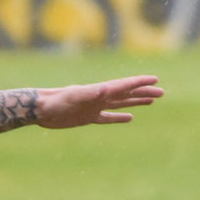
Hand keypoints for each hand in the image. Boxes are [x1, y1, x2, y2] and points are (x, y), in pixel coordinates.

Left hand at [0, 76, 163, 131]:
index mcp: (99, 91)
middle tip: (161, 92)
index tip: (155, 80)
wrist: (39, 109)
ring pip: (120, 104)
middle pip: (126, 94)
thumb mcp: (73, 97)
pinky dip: (119, 118)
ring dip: (135, 102)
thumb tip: (107, 89)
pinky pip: (108, 118)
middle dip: (143, 92)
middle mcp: (99, 97)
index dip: (139, 83)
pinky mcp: (87, 118)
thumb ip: (90, 93)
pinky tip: (129, 119)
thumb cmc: (54, 102)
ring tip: (151, 101)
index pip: (123, 86)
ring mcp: (94, 107)